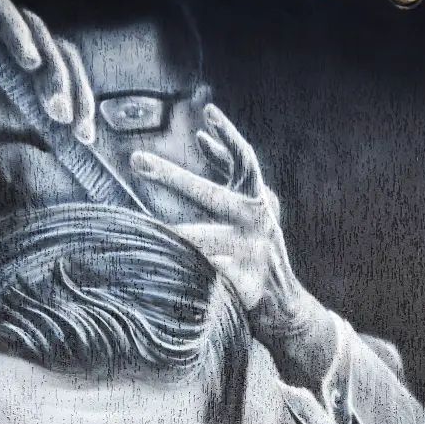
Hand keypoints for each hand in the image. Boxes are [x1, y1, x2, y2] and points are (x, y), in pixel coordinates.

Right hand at [0, 0, 95, 167]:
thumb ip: (30, 129)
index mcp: (20, 57)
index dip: (78, 95)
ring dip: (19, 31)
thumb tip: (72, 144)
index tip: (82, 134)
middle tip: (59, 113)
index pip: (61, 63)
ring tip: (31, 65)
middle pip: (39, 34)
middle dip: (56, 76)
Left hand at [131, 105, 319, 349]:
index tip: (208, 113)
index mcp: (259, 203)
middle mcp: (257, 223)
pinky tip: (167, 274)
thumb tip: (204, 141)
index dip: (229, 135)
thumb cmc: (257, 256)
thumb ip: (229, 182)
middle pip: (210, 194)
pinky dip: (188, 274)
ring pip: (202, 241)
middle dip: (172, 177)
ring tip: (142, 232)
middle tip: (137, 160)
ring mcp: (253, 254)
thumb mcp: (251, 214)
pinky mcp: (248, 285)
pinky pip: (209, 277)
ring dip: (171, 238)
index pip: (245, 161)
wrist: (287, 310)